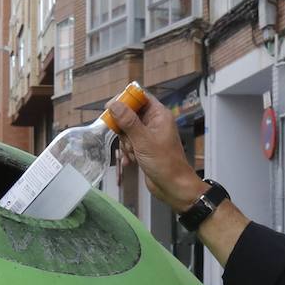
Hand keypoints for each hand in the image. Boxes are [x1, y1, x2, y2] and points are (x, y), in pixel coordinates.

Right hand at [108, 89, 204, 210]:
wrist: (174, 188)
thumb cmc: (164, 163)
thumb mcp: (143, 140)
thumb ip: (128, 121)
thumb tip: (114, 104)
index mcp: (159, 115)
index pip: (139, 97)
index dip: (124, 100)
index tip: (110, 108)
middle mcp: (154, 122)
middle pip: (129, 114)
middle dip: (124, 128)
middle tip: (127, 140)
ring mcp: (149, 135)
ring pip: (127, 130)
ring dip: (126, 143)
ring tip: (133, 154)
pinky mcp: (144, 148)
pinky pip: (130, 143)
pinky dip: (128, 152)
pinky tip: (130, 162)